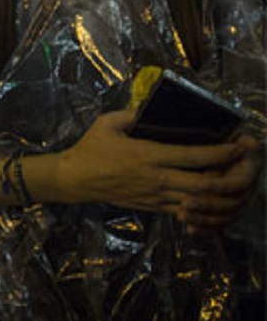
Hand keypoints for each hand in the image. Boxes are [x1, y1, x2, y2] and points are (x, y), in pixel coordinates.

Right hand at [59, 110, 250, 218]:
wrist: (75, 179)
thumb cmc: (91, 148)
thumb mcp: (108, 122)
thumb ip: (133, 114)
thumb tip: (154, 108)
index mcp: (147, 155)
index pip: (193, 156)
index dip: (221, 152)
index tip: (238, 145)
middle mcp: (156, 178)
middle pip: (205, 184)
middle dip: (231, 176)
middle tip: (244, 164)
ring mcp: (156, 196)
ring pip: (199, 202)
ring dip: (222, 194)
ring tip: (236, 180)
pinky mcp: (153, 207)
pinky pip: (186, 212)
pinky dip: (205, 208)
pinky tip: (214, 197)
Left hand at [177, 134, 262, 235]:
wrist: (226, 151)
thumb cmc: (225, 142)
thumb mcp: (231, 139)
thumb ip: (241, 143)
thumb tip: (248, 142)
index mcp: (249, 170)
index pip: (237, 184)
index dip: (219, 185)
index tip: (200, 183)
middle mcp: (247, 188)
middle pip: (231, 204)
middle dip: (208, 204)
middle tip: (185, 203)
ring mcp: (238, 202)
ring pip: (225, 217)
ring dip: (204, 219)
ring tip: (182, 216)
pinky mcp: (226, 212)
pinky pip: (219, 226)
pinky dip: (206, 230)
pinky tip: (191, 230)